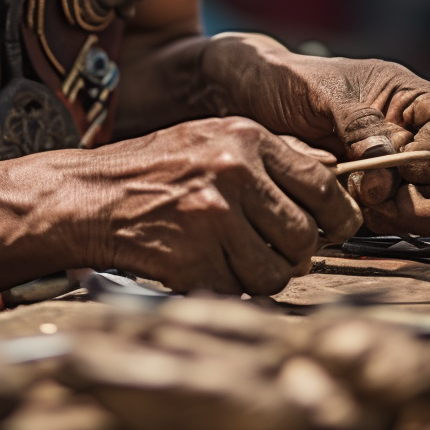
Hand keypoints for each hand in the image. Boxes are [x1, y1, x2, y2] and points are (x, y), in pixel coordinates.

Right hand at [89, 117, 360, 294]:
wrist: (91, 196)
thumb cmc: (155, 169)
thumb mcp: (214, 138)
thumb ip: (273, 154)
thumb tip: (331, 171)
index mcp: (246, 138)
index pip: (323, 185)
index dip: (338, 217)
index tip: (334, 230)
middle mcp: (234, 173)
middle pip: (303, 236)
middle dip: (294, 252)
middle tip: (274, 249)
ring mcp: (213, 218)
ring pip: (276, 272)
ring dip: (262, 275)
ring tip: (234, 256)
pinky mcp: (193, 259)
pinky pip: (239, 291)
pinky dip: (228, 287)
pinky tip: (205, 264)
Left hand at [200, 35, 429, 235]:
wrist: (232, 96)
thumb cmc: (275, 78)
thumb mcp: (316, 91)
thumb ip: (356, 123)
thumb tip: (385, 160)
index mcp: (402, 96)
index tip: (404, 163)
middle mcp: (403, 131)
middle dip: (418, 193)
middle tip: (374, 195)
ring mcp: (384, 165)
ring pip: (423, 203)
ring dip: (396, 212)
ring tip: (357, 202)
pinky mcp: (362, 193)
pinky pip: (387, 217)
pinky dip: (372, 221)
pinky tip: (343, 210)